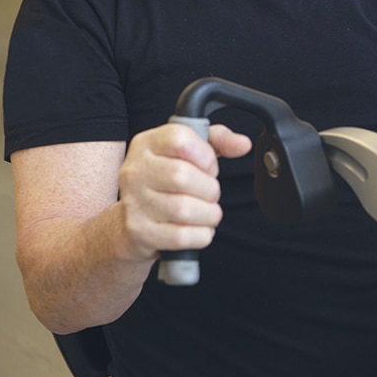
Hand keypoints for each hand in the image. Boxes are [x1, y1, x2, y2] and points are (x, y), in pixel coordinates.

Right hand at [117, 123, 251, 261]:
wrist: (133, 221)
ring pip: (184, 209)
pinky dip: (201, 235)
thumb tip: (242, 144)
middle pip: (182, 176)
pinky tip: (199, 228)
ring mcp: (134, 202)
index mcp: (147, 144)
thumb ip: (218, 140)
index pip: (180, 140)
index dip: (205, 156)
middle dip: (209, 188)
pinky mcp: (140, 232)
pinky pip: (181, 236)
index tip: (209, 166)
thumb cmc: (166, 181)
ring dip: (209, 214)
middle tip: (210, 193)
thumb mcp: (189, 152)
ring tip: (208, 211)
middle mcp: (135, 171)